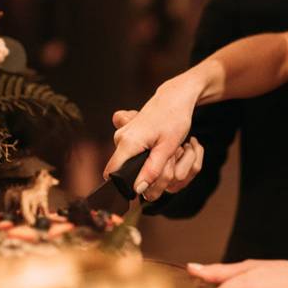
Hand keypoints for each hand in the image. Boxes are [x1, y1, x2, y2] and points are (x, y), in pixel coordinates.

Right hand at [103, 76, 201, 194]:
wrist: (175, 98)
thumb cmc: (174, 119)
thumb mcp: (168, 147)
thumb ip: (152, 170)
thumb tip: (139, 189)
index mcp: (127, 142)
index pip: (112, 173)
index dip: (126, 185)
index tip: (145, 185)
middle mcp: (120, 138)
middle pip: (124, 170)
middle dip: (144, 174)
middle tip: (165, 161)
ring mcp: (122, 135)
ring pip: (129, 162)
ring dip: (148, 163)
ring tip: (165, 151)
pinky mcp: (128, 134)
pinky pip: (132, 153)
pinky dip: (146, 155)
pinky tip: (159, 145)